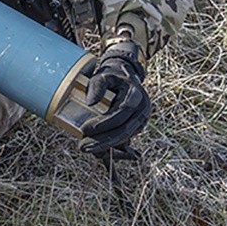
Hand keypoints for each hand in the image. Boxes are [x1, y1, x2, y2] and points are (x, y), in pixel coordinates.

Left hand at [80, 38, 150, 152]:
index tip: (84, 129)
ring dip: (105, 146)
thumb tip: (91, 103)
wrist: (127, 77)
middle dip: (103, 141)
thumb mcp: (104, 75)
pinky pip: (124, 139)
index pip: (120, 114)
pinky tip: (97, 150)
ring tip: (86, 149)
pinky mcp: (136, 127)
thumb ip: (97, 85)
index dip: (103, 124)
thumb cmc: (113, 77)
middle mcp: (143, 111)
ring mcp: (141, 121)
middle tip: (83, 147)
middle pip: (123, 131)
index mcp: (136, 96)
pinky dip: (111, 146)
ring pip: (124, 138)